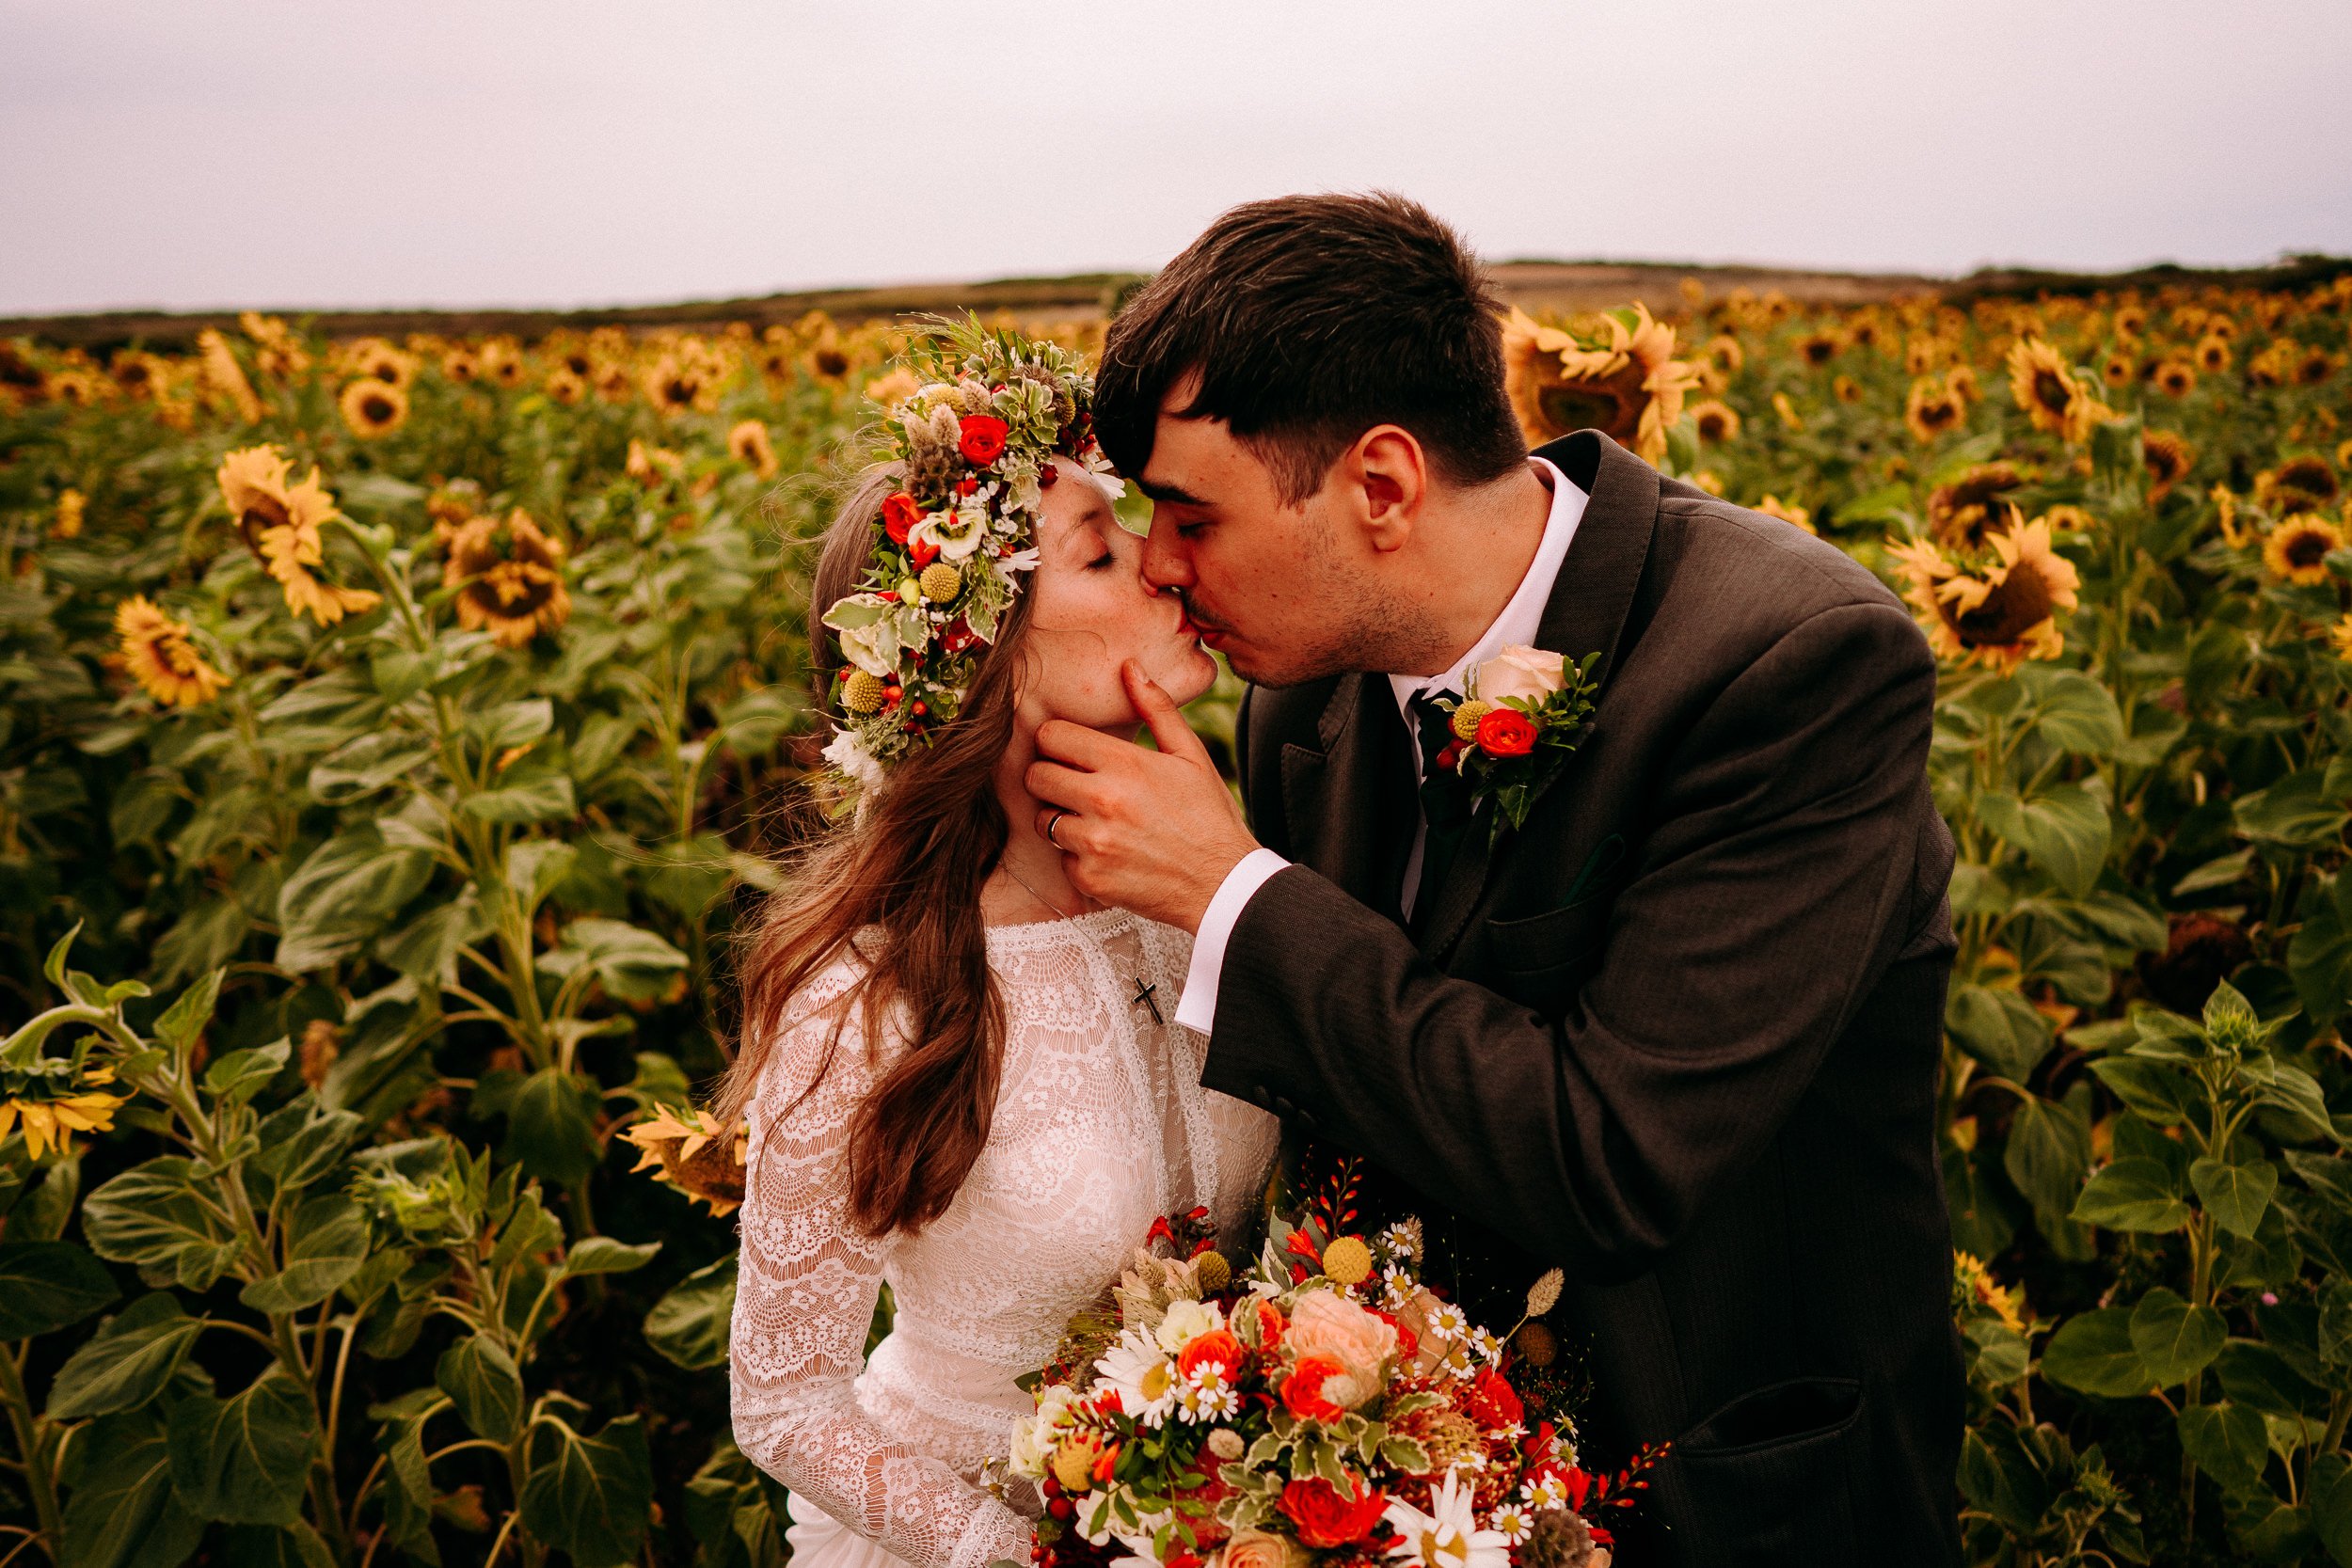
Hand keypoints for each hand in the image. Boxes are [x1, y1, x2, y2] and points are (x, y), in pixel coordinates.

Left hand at [1027, 661, 1258, 931]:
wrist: (1223, 884)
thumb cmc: (1209, 816)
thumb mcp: (1190, 755)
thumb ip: (1156, 708)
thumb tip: (1129, 667)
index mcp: (1126, 764)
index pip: (1051, 736)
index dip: (1058, 742)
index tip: (1072, 752)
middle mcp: (1103, 801)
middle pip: (1035, 775)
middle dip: (1050, 777)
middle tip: (1076, 785)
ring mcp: (1094, 842)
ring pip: (1041, 819)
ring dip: (1061, 818)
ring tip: (1095, 820)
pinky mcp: (1090, 877)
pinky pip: (1060, 857)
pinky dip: (1077, 856)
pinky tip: (1108, 852)